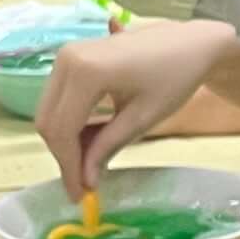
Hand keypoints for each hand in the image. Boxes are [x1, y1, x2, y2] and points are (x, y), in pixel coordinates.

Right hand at [36, 18, 239, 190]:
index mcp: (85, 71)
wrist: (190, 43)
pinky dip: (69, 123)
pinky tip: (89, 142)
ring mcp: (66, 55)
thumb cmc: (175, 76)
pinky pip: (59, 98)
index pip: (64, 130)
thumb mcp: (142, 118)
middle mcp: (67, 59)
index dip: (69, 167)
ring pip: (50, 111)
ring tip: (90, 165)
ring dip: (65, 142)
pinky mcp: (71, 58)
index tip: (80, 196)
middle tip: (84, 185)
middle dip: (64, 157)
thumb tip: (86, 181)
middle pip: (49, 121)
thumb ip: (107, 147)